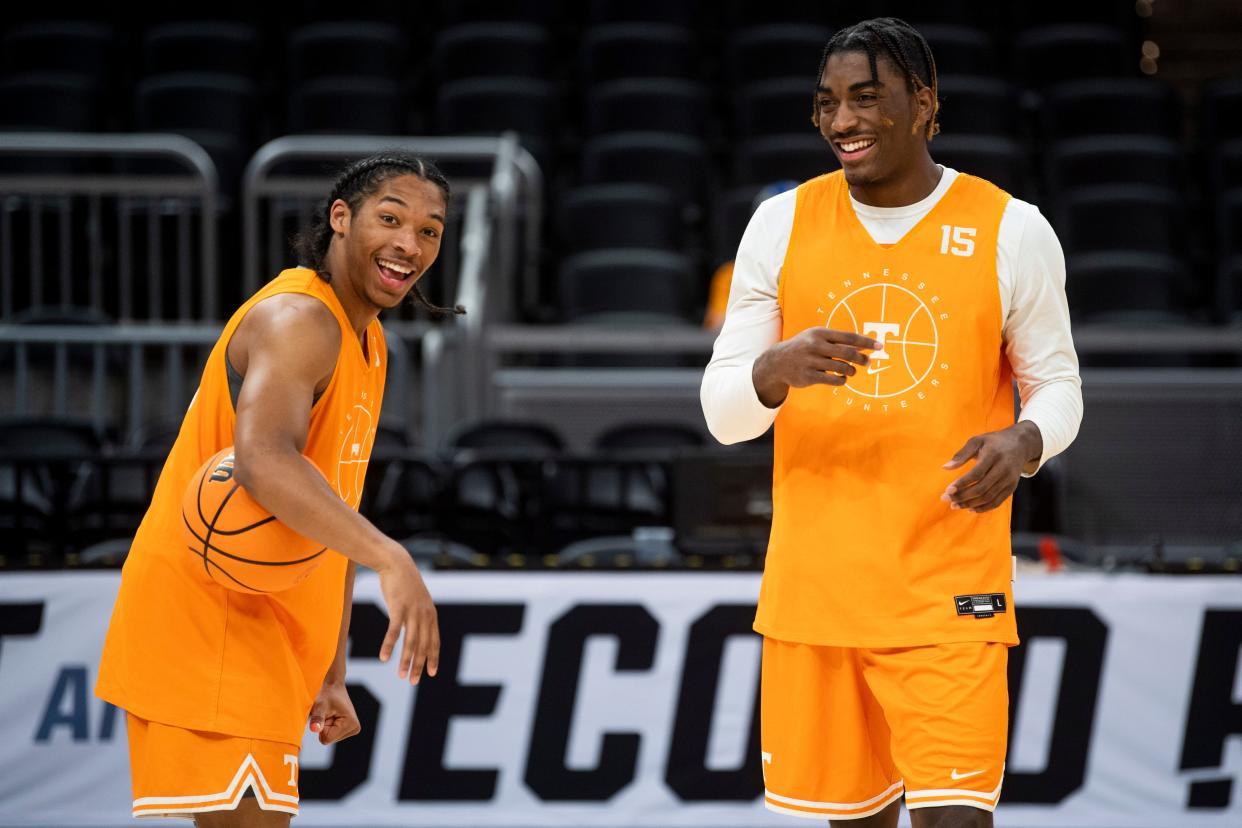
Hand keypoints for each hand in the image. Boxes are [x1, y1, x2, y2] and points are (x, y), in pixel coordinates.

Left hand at [308, 682, 360, 744]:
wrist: (334, 686)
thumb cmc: (327, 694)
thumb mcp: (320, 706)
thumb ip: (317, 719)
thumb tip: (314, 730)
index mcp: (351, 724)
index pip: (326, 739)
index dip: (321, 727)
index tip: (326, 714)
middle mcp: (355, 728)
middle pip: (329, 739)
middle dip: (324, 727)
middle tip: (328, 713)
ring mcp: (353, 729)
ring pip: (330, 737)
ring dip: (326, 726)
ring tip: (330, 713)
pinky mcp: (349, 728)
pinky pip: (332, 734)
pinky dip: (329, 726)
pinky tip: (333, 715)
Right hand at [375, 545, 439, 684]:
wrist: (396, 563)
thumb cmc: (404, 584)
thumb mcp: (416, 601)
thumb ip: (418, 616)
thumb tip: (416, 630)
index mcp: (430, 615)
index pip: (434, 641)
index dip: (433, 658)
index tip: (432, 673)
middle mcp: (425, 615)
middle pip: (424, 645)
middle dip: (419, 665)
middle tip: (413, 681)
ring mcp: (413, 611)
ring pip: (411, 642)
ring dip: (406, 661)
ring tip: (401, 676)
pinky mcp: (398, 608)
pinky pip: (394, 631)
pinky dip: (389, 646)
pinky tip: (383, 658)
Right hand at [753, 327, 879, 406]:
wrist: (778, 362)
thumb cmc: (803, 348)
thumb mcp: (816, 338)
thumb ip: (838, 341)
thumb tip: (864, 347)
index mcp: (819, 333)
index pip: (848, 337)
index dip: (865, 342)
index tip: (879, 346)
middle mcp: (814, 346)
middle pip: (847, 353)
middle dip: (862, 358)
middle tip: (868, 362)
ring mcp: (810, 361)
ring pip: (841, 367)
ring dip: (850, 370)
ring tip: (851, 371)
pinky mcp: (808, 376)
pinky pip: (833, 379)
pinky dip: (841, 380)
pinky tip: (842, 379)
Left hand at [941, 422, 1042, 512]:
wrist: (1020, 444)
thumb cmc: (993, 442)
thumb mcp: (977, 441)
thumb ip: (961, 454)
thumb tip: (945, 467)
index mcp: (993, 455)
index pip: (976, 474)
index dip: (961, 484)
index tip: (947, 490)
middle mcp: (1003, 469)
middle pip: (982, 488)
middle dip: (962, 496)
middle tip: (946, 499)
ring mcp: (1009, 479)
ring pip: (989, 497)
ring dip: (970, 504)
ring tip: (954, 505)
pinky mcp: (1012, 487)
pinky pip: (997, 502)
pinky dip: (983, 508)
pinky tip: (970, 509)